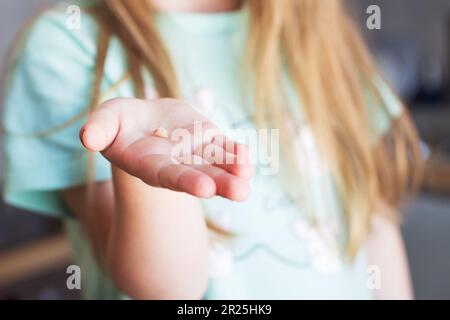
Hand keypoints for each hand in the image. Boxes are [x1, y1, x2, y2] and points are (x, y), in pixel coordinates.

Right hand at [80, 98, 252, 200]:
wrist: (147, 122)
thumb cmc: (122, 123)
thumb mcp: (107, 120)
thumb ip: (99, 128)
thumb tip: (87, 138)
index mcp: (150, 165)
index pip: (168, 175)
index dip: (185, 180)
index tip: (204, 188)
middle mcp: (176, 165)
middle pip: (199, 175)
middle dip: (219, 183)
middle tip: (240, 192)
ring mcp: (196, 154)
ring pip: (217, 165)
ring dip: (234, 173)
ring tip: (248, 179)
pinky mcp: (209, 140)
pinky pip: (225, 148)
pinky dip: (237, 154)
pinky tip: (248, 159)